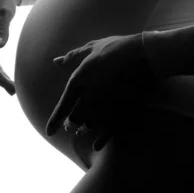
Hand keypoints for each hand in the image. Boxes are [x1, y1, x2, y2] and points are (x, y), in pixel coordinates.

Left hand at [45, 33, 155, 150]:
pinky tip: (96, 145)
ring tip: (83, 129)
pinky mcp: (120, 111)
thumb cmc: (117, 48)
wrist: (144, 54)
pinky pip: (107, 131)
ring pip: (90, 125)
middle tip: (70, 125)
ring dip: (85, 128)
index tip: (49, 132)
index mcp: (79, 80)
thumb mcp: (92, 47)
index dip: (54, 120)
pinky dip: (100, 140)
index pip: (63, 106)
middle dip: (71, 122)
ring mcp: (106, 105)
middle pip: (76, 118)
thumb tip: (56, 61)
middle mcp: (89, 96)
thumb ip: (72, 56)